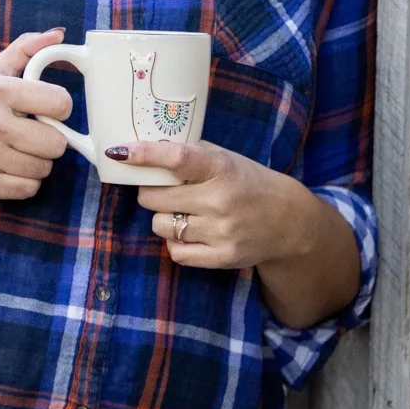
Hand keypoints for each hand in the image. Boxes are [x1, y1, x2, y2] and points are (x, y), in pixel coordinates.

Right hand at [0, 29, 73, 200]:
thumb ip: (26, 49)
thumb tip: (58, 34)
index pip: (60, 103)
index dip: (59, 108)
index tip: (47, 110)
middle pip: (57, 143)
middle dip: (48, 140)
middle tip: (31, 134)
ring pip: (44, 168)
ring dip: (36, 162)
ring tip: (18, 151)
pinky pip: (28, 189)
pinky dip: (24, 182)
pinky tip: (10, 169)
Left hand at [119, 140, 310, 270]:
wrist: (289, 221)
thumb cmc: (249, 183)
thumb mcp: (227, 159)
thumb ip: (192, 155)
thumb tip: (146, 150)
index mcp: (221, 168)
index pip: (176, 159)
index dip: (145, 155)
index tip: (120, 152)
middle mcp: (220, 200)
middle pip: (155, 198)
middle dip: (150, 192)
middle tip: (162, 190)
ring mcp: (220, 231)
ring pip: (161, 226)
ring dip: (164, 218)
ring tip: (182, 213)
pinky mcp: (221, 257)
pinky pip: (176, 252)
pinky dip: (176, 242)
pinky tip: (190, 232)